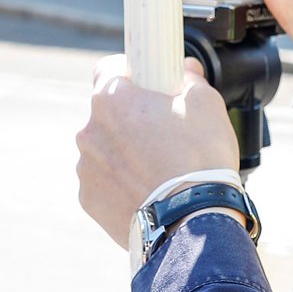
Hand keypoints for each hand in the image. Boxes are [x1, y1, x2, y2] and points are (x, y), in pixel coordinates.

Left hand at [75, 55, 238, 245]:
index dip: (131, 74)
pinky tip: (147, 191)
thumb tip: (185, 69)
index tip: (148, 85)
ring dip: (124, 153)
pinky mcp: (89, 200)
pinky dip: (120, 184)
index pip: (109, 69)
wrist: (191, 222)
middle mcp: (89, 131)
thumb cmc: (199, 158)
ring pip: (105, 149)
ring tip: (158, 169)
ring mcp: (86, 168)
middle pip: (108, 113)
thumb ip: (189, 78)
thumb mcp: (206, 104)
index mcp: (112, 99)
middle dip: (131, 118)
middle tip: (163, 133)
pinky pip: (103, 182)